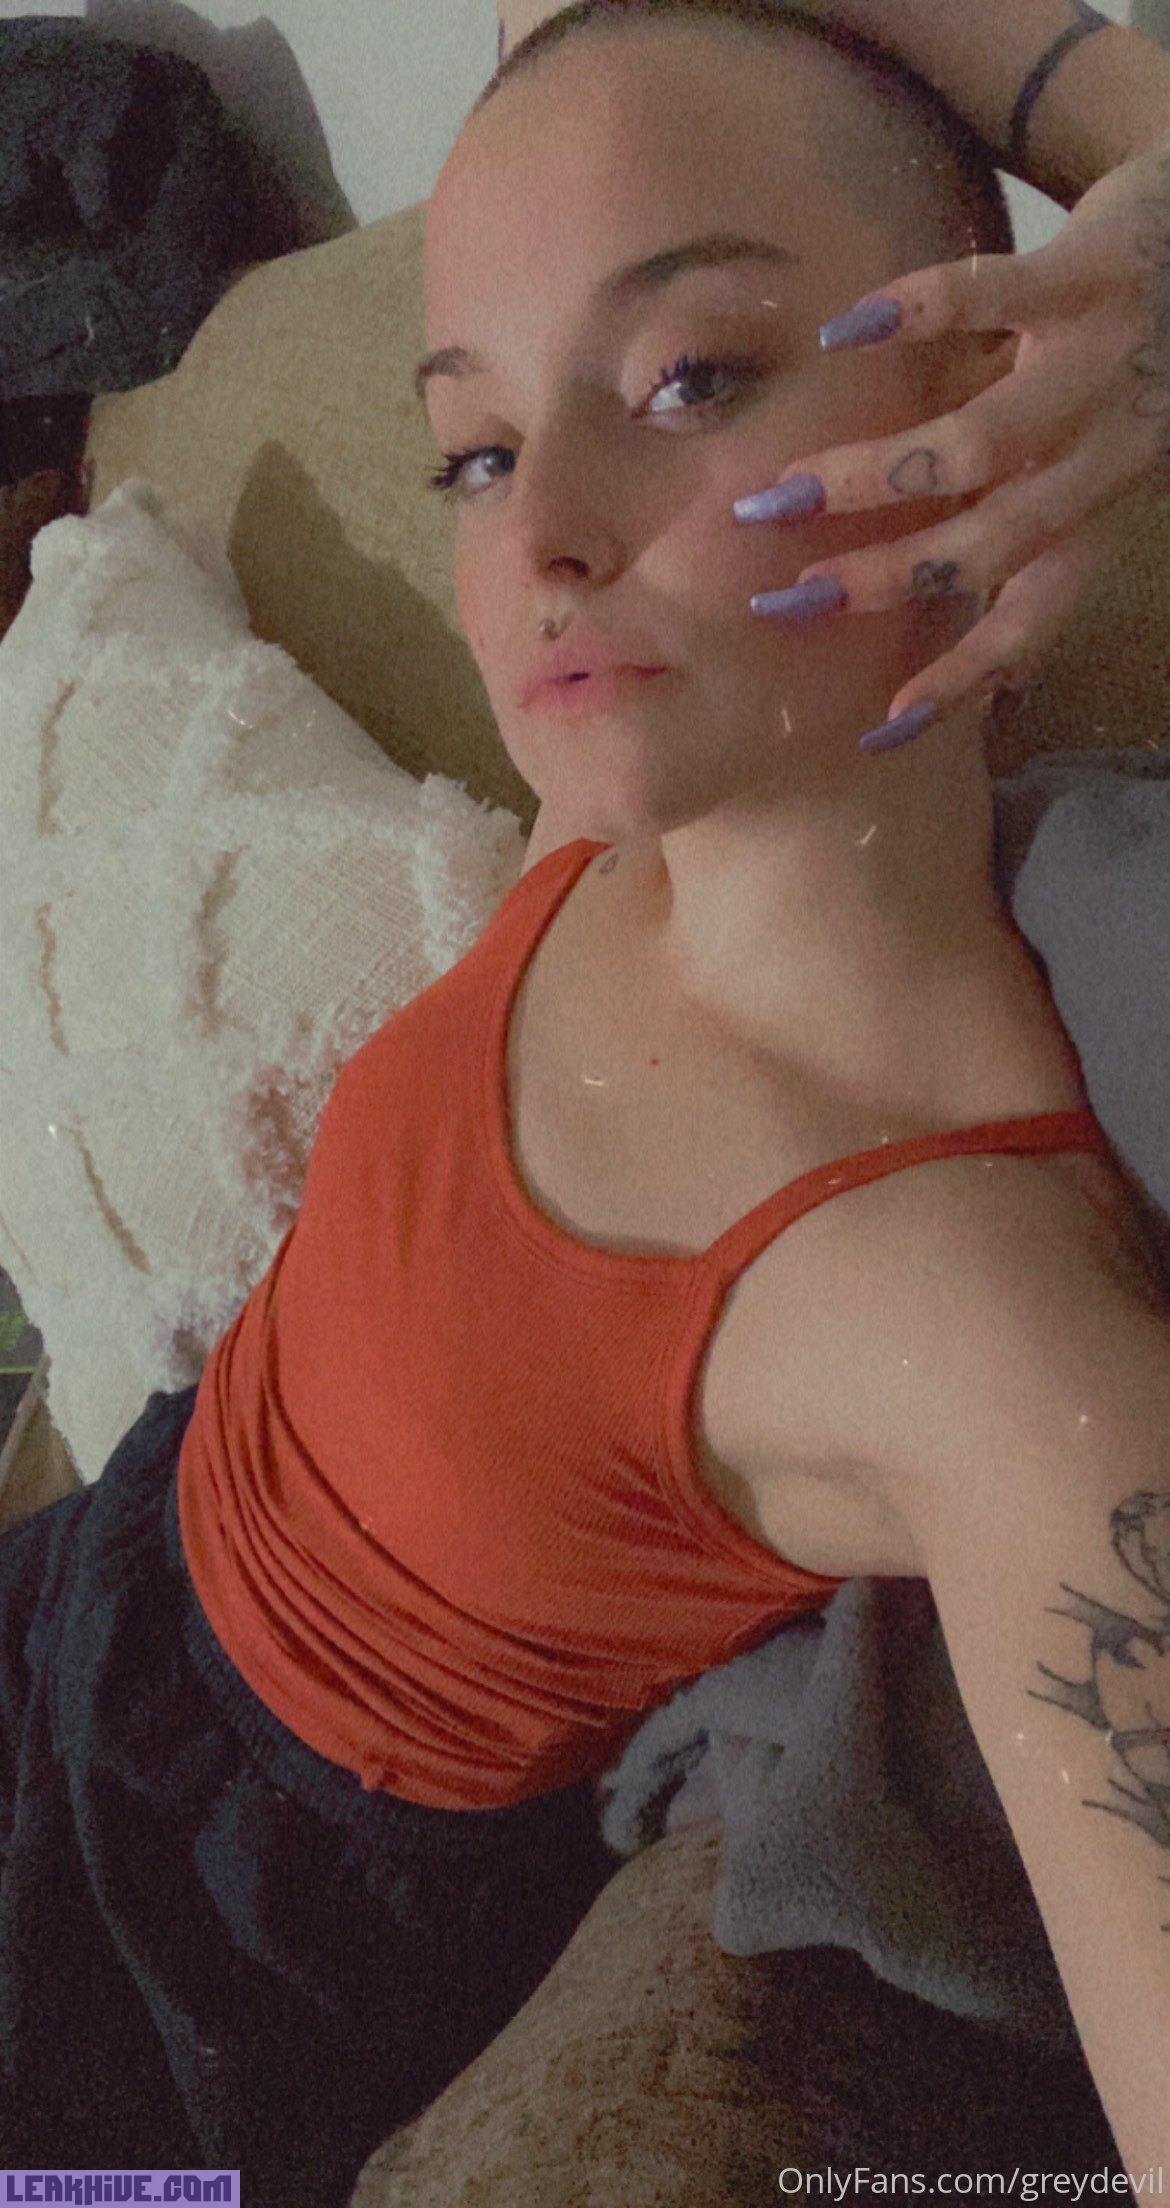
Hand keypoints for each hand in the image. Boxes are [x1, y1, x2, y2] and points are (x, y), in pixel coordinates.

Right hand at [738, 138, 1169, 751]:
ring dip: (869, 478)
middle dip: (882, 583)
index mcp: (1102, 505)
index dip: (965, 677)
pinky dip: (914, 315)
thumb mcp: (1100, 447)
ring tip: (780, 494)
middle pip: (988, 545)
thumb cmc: (1145, 346)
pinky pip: (994, 294)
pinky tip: (844, 333)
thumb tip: (944, 597)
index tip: (882, 725)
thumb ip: (1027, 504)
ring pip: (979, 446)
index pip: (1034, 616)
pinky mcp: (1096, 267)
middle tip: (783, 602)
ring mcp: (1103, 362)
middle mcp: (1107, 452)